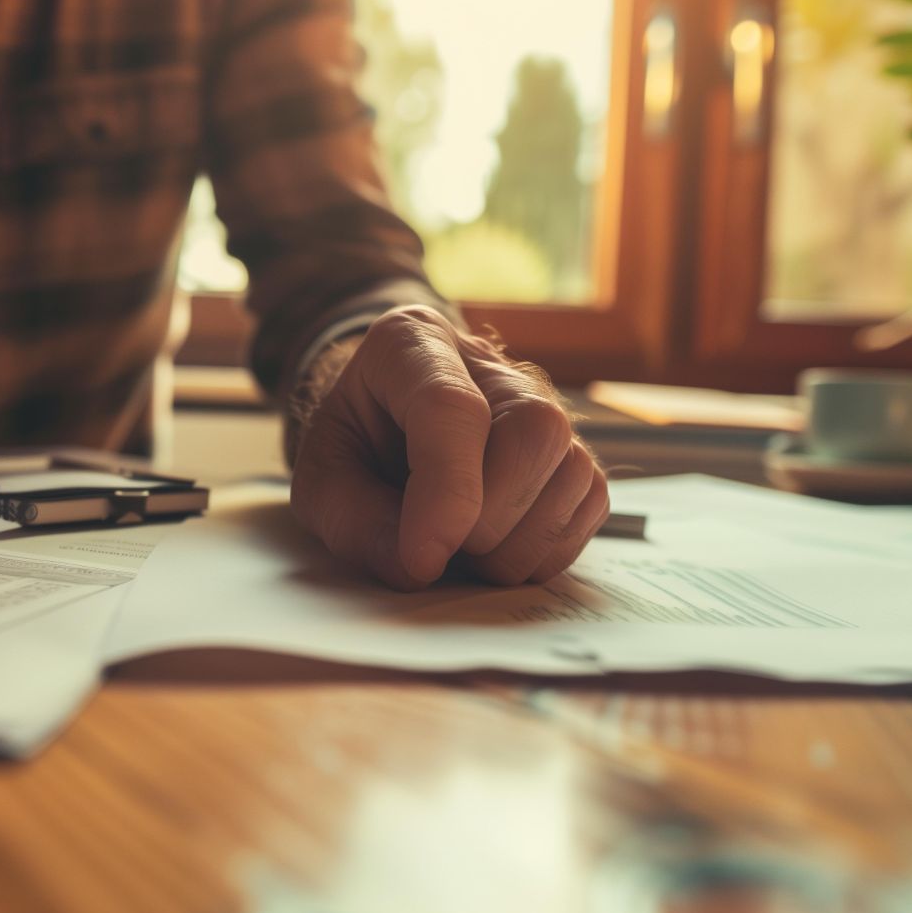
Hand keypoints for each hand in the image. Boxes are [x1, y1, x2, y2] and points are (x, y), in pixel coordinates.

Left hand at [290, 306, 608, 589]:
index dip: (445, 493)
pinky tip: (497, 549)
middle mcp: (489, 364)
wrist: (384, 429)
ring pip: (571, 471)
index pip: (452, 408)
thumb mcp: (322, 480)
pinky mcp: (574, 450)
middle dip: (489, 519)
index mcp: (413, 344)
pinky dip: (545, 549)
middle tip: (441, 553)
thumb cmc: (356, 447)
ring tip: (463, 553)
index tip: (423, 559)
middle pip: (532, 432)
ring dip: (516, 544)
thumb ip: (355, 521)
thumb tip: (418, 568)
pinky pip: (589, 503)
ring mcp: (543, 403)